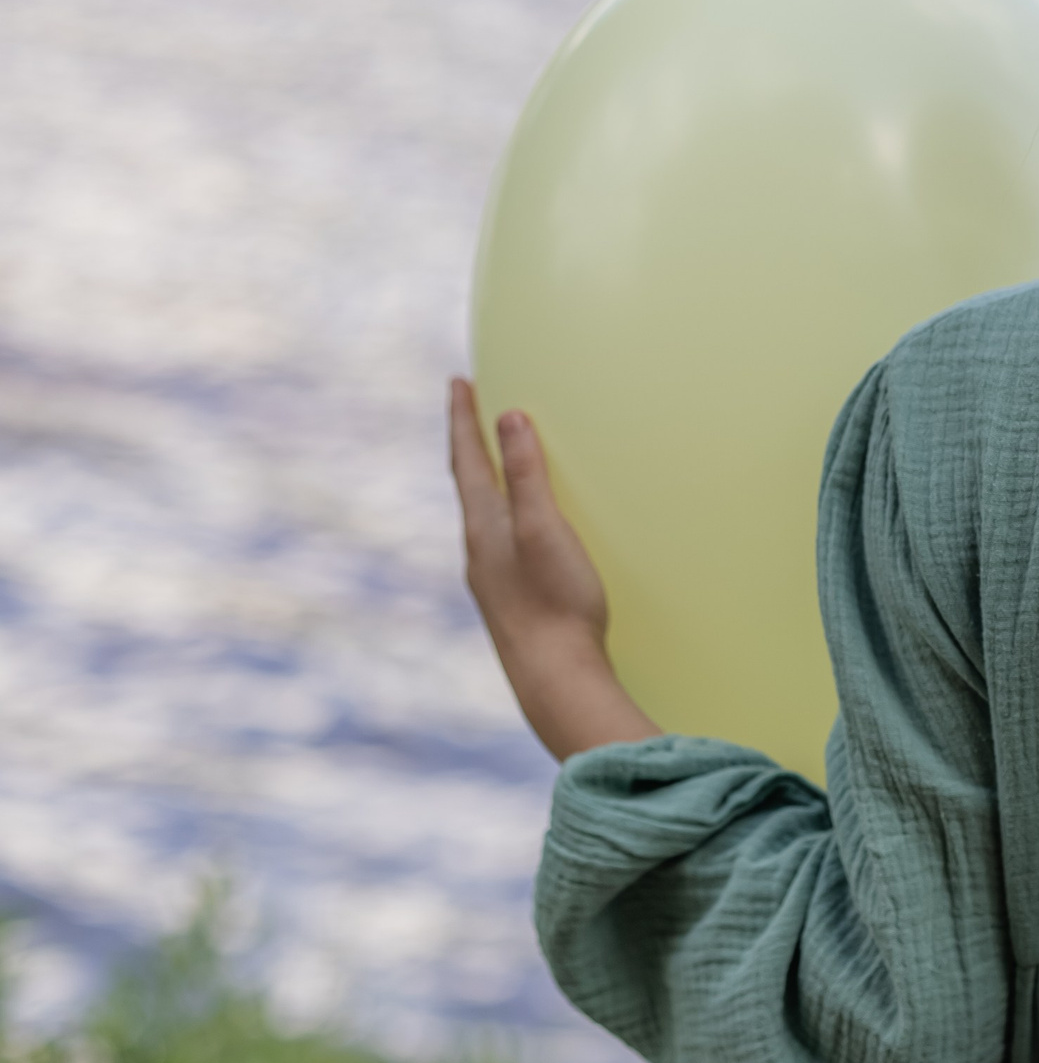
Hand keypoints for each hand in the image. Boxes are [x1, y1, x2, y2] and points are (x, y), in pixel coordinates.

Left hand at [448, 379, 656, 760]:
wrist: (556, 681)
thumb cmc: (555, 603)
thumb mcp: (544, 529)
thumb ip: (526, 475)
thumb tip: (509, 417)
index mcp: (483, 527)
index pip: (467, 459)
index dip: (463, 419)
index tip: (457, 381)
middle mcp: (479, 550)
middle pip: (468, 483)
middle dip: (470, 443)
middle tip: (470, 408)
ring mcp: (493, 579)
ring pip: (482, 514)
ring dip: (485, 478)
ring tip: (493, 459)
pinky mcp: (512, 601)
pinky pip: (499, 539)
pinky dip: (503, 513)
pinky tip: (519, 528)